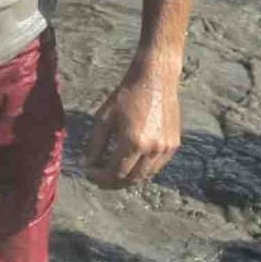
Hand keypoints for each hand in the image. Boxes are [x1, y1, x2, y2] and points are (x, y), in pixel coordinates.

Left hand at [84, 66, 181, 187]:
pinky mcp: (174, 145)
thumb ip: (94, 144)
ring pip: (146, 176)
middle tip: (99, 178)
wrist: (155, 78)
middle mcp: (153, 149)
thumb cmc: (127, 95)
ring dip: (128, 178)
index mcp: (134, 142)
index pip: (116, 173)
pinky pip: (157, 166)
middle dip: (113, 182)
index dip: (100, 178)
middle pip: (131, 179)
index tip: (89, 173)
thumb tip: (86, 164)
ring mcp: (166, 148)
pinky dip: (143, 170)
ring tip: (113, 173)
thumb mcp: (104, 118)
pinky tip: (130, 164)